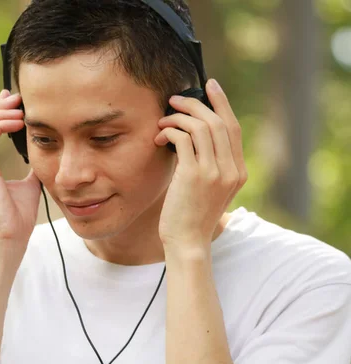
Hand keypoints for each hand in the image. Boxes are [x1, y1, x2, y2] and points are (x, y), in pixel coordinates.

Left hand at [154, 79, 247, 248]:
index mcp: (238, 172)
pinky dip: (170, 131)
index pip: (233, 128)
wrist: (187, 242)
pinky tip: (159, 136)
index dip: (221, 104)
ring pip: (201, 127)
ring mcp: (214, 172)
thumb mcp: (210, 189)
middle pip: (218, 122)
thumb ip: (210, 165)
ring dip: (178, 117)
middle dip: (195, 104)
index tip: (209, 86)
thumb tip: (192, 135)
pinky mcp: (193, 176)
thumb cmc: (192, 216)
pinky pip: (183, 139)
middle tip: (174, 99)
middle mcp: (231, 170)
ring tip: (162, 119)